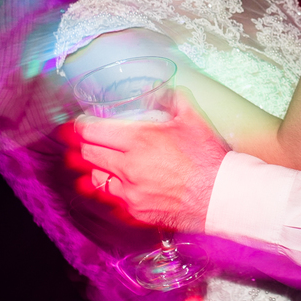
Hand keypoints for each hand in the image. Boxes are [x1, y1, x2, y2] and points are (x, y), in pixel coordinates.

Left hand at [76, 88, 227, 233]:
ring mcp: (129, 192)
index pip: (93, 132)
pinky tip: (120, 184)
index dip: (82, 126)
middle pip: (89, 154)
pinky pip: (112, 198)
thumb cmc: (207, 158)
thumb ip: (173, 99)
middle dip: (86, 145)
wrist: (219, 196)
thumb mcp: (193, 119)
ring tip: (105, 163)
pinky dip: (113, 189)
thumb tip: (163, 90)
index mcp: (140, 139)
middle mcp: (129, 166)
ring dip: (97, 168)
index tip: (81, 124)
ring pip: (96, 178)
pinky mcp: (135, 211)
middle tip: (89, 141)